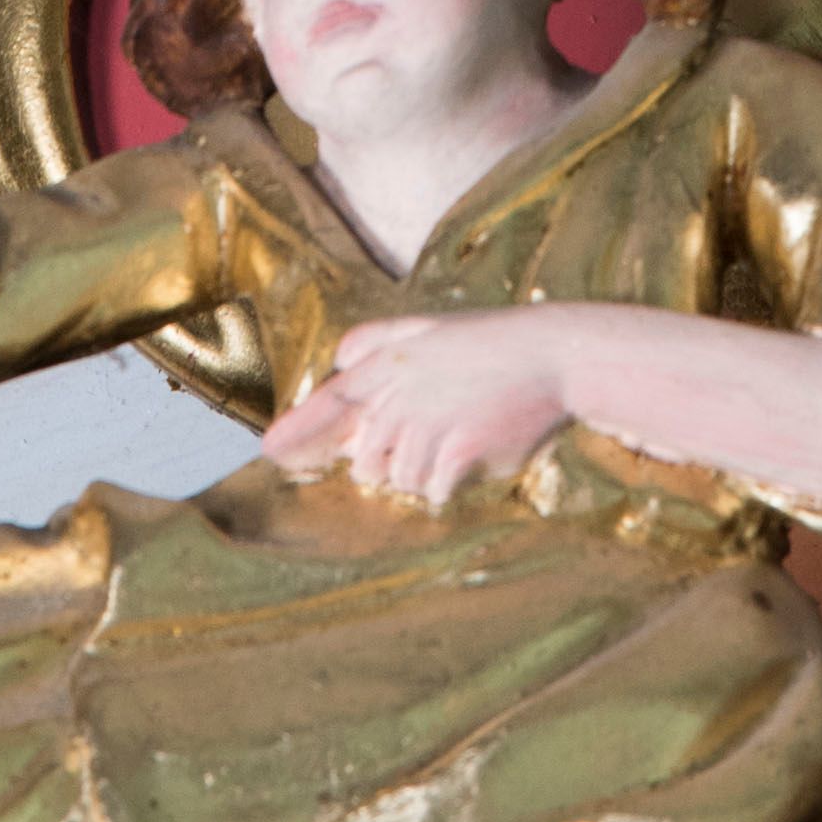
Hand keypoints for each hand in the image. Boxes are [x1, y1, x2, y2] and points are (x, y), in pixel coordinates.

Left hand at [261, 310, 572, 509]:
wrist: (551, 354)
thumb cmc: (489, 345)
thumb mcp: (427, 328)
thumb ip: (377, 341)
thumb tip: (337, 358)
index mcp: (387, 363)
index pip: (329, 404)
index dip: (297, 432)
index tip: (269, 454)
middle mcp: (398, 394)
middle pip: (366, 460)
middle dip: (389, 462)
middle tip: (432, 436)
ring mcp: (426, 423)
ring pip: (400, 479)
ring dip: (424, 473)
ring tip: (460, 436)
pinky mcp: (455, 451)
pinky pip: (432, 492)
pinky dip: (448, 485)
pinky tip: (473, 453)